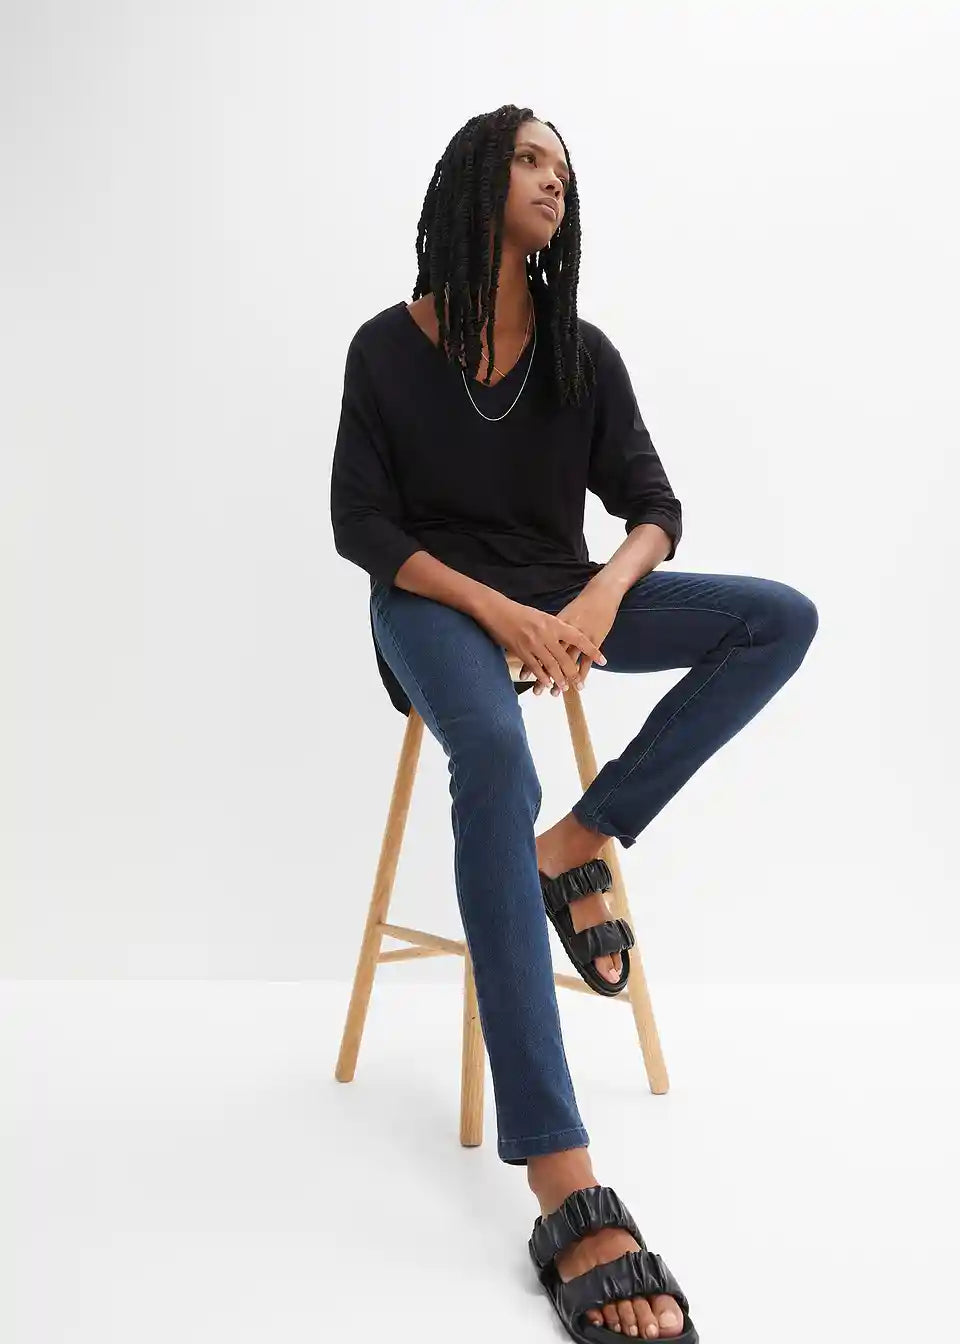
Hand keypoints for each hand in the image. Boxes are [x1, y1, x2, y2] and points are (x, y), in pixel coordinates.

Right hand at [474, 594, 606, 695]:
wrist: (496, 609)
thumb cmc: (519, 612)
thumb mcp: (541, 616)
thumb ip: (553, 627)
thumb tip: (566, 638)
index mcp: (554, 623)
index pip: (578, 638)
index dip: (591, 650)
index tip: (602, 660)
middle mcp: (547, 633)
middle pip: (565, 657)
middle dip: (573, 673)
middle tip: (580, 685)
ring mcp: (534, 643)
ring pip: (551, 665)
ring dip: (559, 679)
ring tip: (564, 688)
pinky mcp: (522, 650)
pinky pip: (535, 667)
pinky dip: (542, 677)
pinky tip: (547, 684)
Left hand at [519, 580, 620, 695]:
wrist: (600, 594)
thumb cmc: (580, 605)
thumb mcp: (560, 616)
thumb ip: (548, 629)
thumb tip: (534, 642)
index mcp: (552, 625)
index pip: (538, 647)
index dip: (531, 664)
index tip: (525, 678)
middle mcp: (563, 632)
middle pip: (550, 657)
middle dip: (544, 676)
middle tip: (537, 692)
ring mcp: (579, 636)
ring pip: (567, 662)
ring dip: (562, 678)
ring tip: (556, 693)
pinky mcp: (593, 638)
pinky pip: (586, 659)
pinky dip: (583, 672)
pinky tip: (580, 683)